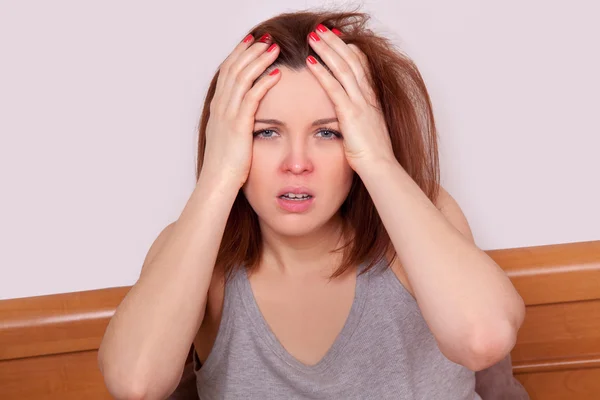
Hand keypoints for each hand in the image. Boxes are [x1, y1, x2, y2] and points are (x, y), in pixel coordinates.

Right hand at [201, 33, 281, 188]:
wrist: (218, 182)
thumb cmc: (225, 165)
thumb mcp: (228, 138)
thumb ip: (234, 122)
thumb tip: (244, 116)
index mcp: (218, 108)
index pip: (227, 72)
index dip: (239, 54)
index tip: (251, 42)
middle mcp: (220, 107)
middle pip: (234, 68)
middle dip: (250, 50)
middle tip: (265, 38)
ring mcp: (228, 115)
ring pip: (242, 78)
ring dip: (259, 60)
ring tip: (274, 48)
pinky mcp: (238, 125)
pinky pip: (252, 97)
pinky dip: (264, 83)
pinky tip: (276, 73)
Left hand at [305, 25, 395, 171]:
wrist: (380, 167)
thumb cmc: (373, 155)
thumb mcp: (367, 130)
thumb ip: (359, 118)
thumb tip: (350, 116)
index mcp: (371, 99)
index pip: (361, 66)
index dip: (350, 50)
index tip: (339, 38)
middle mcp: (367, 97)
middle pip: (351, 60)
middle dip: (335, 43)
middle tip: (321, 29)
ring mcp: (360, 104)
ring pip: (343, 68)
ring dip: (327, 50)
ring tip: (313, 36)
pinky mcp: (350, 114)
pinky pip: (334, 88)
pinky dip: (322, 74)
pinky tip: (311, 63)